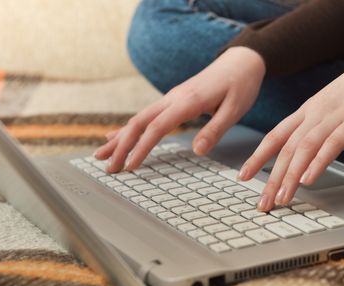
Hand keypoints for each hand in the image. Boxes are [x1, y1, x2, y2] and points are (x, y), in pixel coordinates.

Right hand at [94, 47, 265, 172]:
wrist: (241, 61)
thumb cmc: (240, 85)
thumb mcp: (234, 109)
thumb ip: (214, 130)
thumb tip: (197, 151)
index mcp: (187, 101)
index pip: (157, 127)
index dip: (141, 148)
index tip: (130, 166)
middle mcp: (173, 98)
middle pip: (139, 122)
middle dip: (121, 146)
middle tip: (109, 167)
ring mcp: (171, 98)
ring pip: (138, 119)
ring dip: (119, 138)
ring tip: (102, 156)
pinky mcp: (173, 101)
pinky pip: (146, 116)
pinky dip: (129, 129)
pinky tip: (117, 137)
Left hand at [238, 48, 343, 211]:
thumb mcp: (329, 110)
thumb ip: (315, 131)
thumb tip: (304, 156)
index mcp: (305, 112)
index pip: (274, 137)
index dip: (256, 157)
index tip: (242, 176)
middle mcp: (314, 115)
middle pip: (286, 149)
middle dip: (271, 178)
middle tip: (263, 202)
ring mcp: (333, 118)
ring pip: (304, 149)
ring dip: (290, 176)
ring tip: (283, 198)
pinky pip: (332, 144)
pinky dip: (318, 163)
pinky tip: (308, 179)